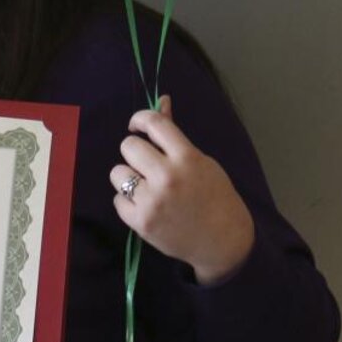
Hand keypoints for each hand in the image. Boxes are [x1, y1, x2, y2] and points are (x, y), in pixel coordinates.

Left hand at [109, 96, 254, 284]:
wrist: (224, 242)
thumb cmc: (215, 196)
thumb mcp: (201, 160)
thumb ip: (175, 135)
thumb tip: (162, 100)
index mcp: (186, 157)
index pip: (153, 123)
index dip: (139, 119)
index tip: (137, 126)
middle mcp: (167, 177)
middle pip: (128, 146)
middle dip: (136, 152)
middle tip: (147, 164)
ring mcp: (153, 201)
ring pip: (118, 173)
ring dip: (128, 177)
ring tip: (146, 187)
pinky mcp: (142, 223)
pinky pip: (117, 200)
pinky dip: (128, 202)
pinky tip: (146, 206)